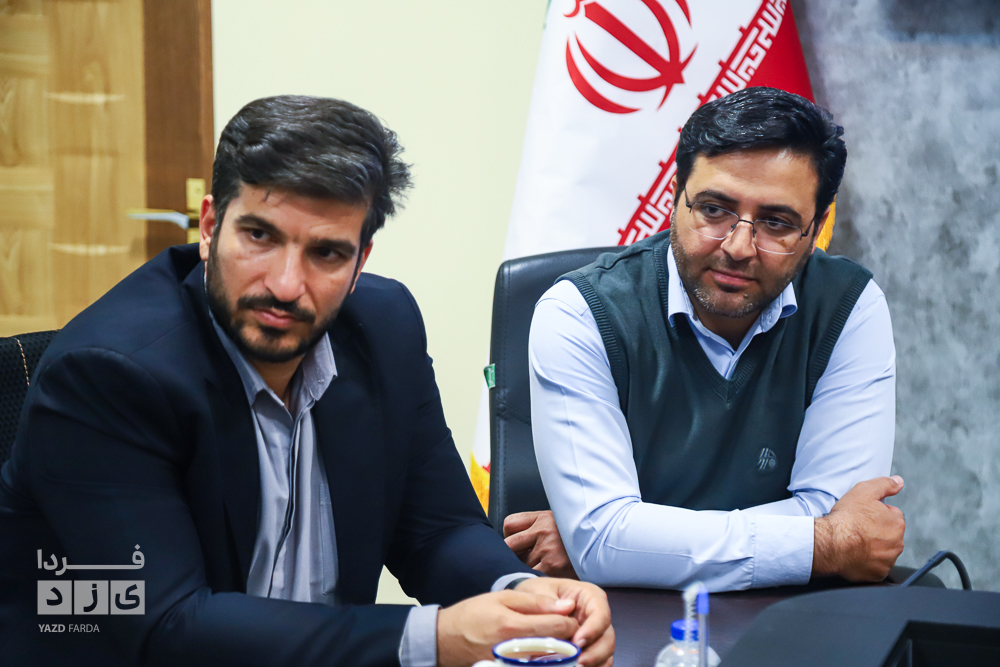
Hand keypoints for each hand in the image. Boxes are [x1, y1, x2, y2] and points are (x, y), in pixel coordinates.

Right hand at [436, 589, 578, 666]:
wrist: (447, 640)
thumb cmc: (474, 613)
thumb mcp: (503, 598)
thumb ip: (536, 602)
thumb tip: (566, 606)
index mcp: (513, 627)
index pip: (558, 628)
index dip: (570, 621)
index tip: (569, 615)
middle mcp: (515, 651)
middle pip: (558, 648)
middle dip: (567, 637)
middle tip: (564, 627)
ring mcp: (513, 665)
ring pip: (551, 660)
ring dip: (558, 650)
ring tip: (553, 637)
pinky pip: (538, 666)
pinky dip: (545, 659)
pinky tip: (541, 650)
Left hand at [504, 510, 577, 578]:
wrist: (606, 544)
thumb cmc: (580, 537)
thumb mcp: (560, 521)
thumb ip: (537, 526)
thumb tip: (515, 539)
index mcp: (543, 517)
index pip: (510, 524)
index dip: (510, 536)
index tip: (517, 544)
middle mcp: (543, 531)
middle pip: (509, 545)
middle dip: (513, 555)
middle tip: (522, 561)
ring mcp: (548, 550)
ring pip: (520, 563)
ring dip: (525, 568)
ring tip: (538, 570)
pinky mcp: (553, 567)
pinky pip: (532, 575)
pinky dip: (535, 578)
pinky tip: (543, 579)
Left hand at [513, 578, 614, 666]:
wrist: (528, 604)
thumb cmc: (538, 593)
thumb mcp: (539, 591)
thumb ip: (549, 601)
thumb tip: (566, 608)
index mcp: (589, 596)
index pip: (600, 612)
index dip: (593, 629)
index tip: (577, 641)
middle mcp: (596, 616)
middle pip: (607, 636)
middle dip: (595, 652)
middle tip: (577, 662)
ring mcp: (594, 634)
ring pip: (605, 652)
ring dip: (594, 662)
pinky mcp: (589, 649)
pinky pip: (599, 662)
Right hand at [813, 476, 905, 580]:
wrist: (831, 543)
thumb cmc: (846, 519)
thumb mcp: (864, 491)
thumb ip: (885, 484)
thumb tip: (899, 481)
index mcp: (897, 523)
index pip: (891, 515)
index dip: (875, 514)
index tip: (863, 516)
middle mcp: (898, 543)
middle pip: (889, 534)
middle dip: (877, 531)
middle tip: (858, 528)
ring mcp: (888, 560)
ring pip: (883, 551)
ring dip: (873, 547)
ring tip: (855, 541)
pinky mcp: (878, 574)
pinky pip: (876, 567)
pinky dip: (868, 562)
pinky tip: (855, 554)